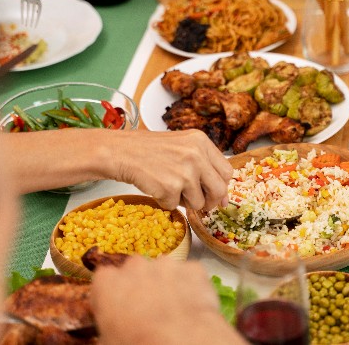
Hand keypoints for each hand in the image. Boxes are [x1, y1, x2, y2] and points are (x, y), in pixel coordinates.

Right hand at [91, 256, 242, 344]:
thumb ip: (108, 324)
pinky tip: (191, 306)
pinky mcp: (192, 269)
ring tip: (172, 309)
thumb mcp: (109, 340)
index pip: (105, 281)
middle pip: (135, 270)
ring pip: (164, 270)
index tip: (119, 309)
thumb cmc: (137, 343)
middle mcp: (135, 266)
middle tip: (148, 310)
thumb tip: (113, 330)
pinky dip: (190, 286)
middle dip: (141, 285)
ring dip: (166, 284)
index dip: (114, 295)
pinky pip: (189, 275)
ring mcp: (166, 265)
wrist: (179, 342)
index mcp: (107, 282)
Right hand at [112, 129, 232, 210]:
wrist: (121, 152)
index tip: (219, 197)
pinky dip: (165, 202)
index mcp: (201, 141)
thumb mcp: (182, 146)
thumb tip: (223, 197)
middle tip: (199, 203)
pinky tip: (156, 187)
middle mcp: (196, 155)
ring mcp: (185, 172)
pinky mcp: (171, 187)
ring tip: (168, 187)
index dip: (223, 187)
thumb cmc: (149, 150)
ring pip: (198, 203)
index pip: (227, 171)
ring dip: (184, 202)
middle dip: (210, 202)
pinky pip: (175, 206)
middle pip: (219, 189)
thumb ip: (203, 165)